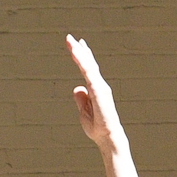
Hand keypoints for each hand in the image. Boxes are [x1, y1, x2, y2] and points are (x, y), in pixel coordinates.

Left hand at [67, 34, 125, 152]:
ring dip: (79, 53)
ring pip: (88, 66)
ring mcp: (100, 87)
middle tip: (69, 38)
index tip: (77, 46)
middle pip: (88, 64)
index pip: (88, 70)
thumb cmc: (98, 128)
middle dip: (79, 50)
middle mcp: (99, 85)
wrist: (107, 138)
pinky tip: (76, 53)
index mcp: (95, 90)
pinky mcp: (98, 90)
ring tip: (70, 42)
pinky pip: (88, 73)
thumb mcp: (84, 112)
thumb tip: (78, 88)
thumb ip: (81, 99)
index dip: (83, 57)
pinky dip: (82, 62)